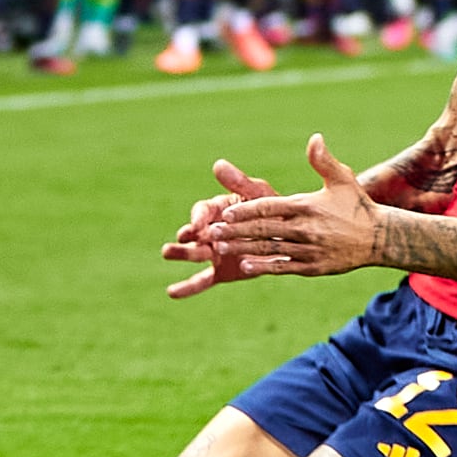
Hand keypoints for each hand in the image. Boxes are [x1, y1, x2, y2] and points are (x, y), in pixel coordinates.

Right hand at [160, 158, 279, 298]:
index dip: (199, 218)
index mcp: (217, 210)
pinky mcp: (221, 271)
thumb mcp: (258, 193)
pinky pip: (201, 281)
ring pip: (194, 254)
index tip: (198, 225)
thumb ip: (239, 182)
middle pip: (194, 234)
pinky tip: (171, 292)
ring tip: (167, 252)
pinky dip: (186, 287)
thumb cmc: (273, 209)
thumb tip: (218, 164)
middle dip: (186, 237)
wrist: (289, 236)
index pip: (202, 211)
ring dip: (181, 253)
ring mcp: (214, 253)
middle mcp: (211, 231)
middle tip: (179, 239)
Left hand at [211, 135, 378, 280]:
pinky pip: (283, 267)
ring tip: (219, 247)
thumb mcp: (343, 179)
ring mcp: (308, 250)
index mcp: (307, 206)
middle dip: (235, 230)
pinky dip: (264, 267)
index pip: (270, 207)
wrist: (378, 238)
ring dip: (242, 248)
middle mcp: (305, 229)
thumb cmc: (356, 205)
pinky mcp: (312, 267)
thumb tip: (314, 138)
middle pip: (263, 229)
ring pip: (269, 249)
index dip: (246, 209)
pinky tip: (245, 266)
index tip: (226, 211)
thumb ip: (323, 161)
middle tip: (211, 231)